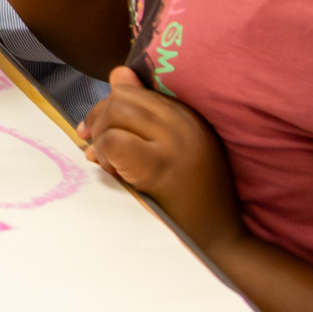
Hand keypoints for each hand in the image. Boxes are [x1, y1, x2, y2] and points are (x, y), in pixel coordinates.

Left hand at [79, 67, 244, 250]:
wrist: (220, 238)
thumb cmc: (193, 197)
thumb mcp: (175, 147)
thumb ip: (147, 113)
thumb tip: (117, 73)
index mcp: (188, 116)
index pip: (133, 90)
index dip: (109, 107)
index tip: (100, 131)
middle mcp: (184, 123)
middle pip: (121, 98)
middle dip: (97, 120)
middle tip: (93, 146)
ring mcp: (173, 143)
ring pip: (115, 115)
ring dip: (99, 139)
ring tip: (105, 162)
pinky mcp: (159, 166)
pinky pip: (113, 142)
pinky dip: (103, 155)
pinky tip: (112, 172)